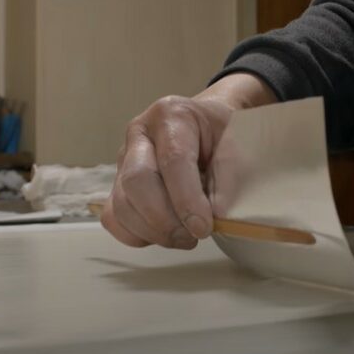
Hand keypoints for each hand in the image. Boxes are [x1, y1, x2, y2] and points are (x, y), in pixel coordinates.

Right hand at [101, 73, 276, 248]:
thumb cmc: (223, 136)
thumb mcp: (239, 144)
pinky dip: (139, 236)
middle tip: (194, 236)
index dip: (186, 199)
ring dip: (155, 232)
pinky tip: (166, 234)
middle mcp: (140, 135)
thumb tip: (217, 215)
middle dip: (165, 219)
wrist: (209, 128)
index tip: (203, 228)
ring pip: (121, 205)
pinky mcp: (118, 186)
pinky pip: (115, 219)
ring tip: (186, 237)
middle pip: (136, 181)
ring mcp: (123, 161)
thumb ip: (231, 176)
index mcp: (172, 115)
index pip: (173, 159)